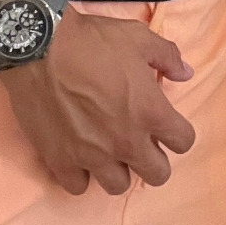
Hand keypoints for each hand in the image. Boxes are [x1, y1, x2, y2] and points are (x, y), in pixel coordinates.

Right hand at [2, 7, 194, 196]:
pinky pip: (78, 187)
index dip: (178, 133)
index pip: (183, 142)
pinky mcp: (60, 160)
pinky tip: (78, 155)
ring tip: (108, 150)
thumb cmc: (93, 40)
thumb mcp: (139, 37)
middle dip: (154, 159)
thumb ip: (168, 57)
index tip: (166, 125)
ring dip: (118, 169)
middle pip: (157, 174)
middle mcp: (126, 141)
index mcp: (150, 111)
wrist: (39, 46)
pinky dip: (80, 174)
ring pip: (118, 185)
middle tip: (140, 142)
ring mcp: (92, 155)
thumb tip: (186, 74)